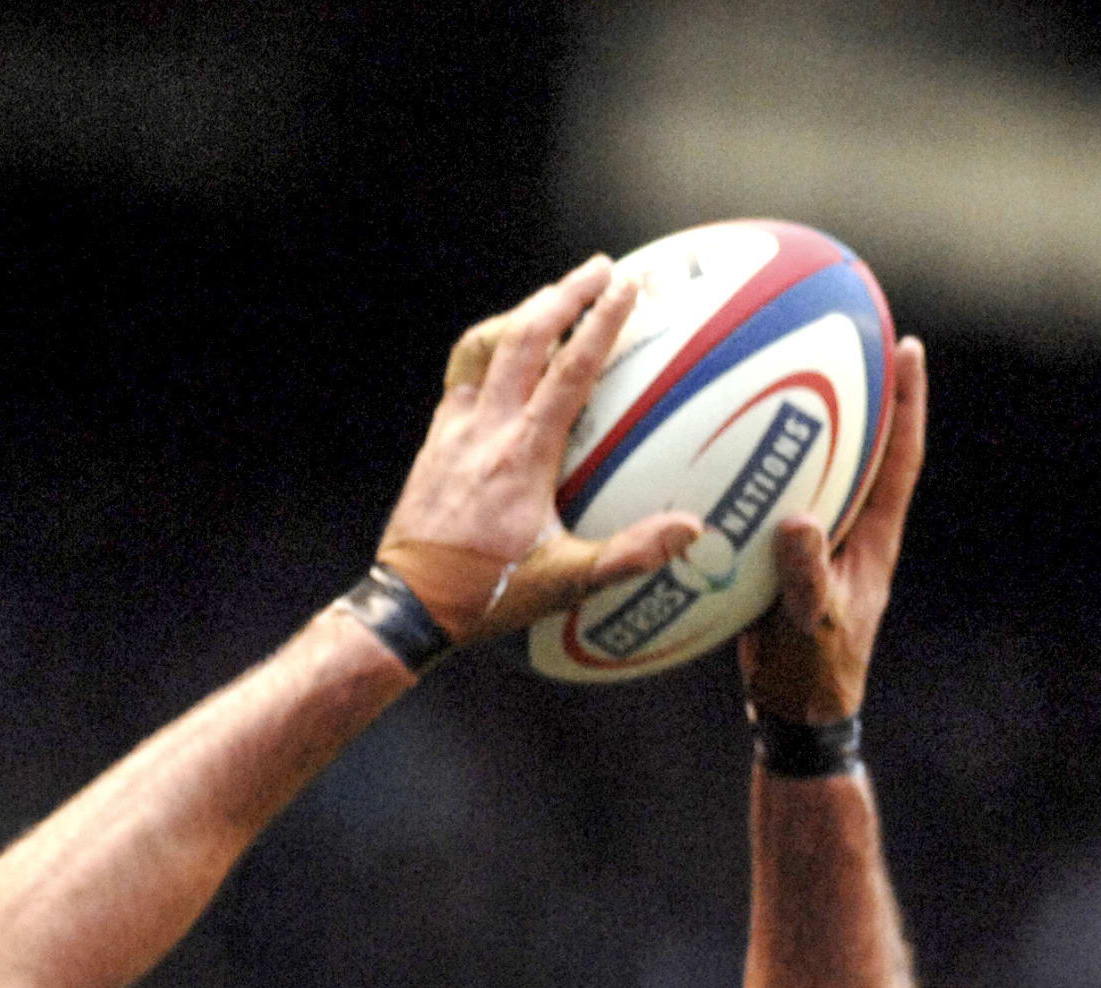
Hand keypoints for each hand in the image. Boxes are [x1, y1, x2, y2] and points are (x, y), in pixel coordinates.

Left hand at [378, 256, 700, 648]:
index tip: (626, 286)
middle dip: (564, 293)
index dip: (601, 323)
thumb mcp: (565, 582)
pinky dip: (488, 351)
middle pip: (525, 337)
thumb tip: (691, 530)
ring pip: (486, 346)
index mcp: (524, 454)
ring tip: (555, 297)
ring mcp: (454, 430)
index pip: (570, 371)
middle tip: (599, 269)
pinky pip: (462, 376)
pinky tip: (503, 356)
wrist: (409, 604)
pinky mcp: (435, 441)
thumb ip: (630, 554)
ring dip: (523, 314)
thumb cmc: (487, 593)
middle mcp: (486, 428)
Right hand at [739, 335, 928, 725]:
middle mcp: (852, 528)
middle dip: (862, 387)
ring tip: (784, 362)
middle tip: (851, 329)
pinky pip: (773, 493)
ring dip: (805, 418)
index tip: (907, 345)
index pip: (900, 456)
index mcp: (873, 537)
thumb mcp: (811, 624)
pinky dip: (755, 464)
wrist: (792, 712)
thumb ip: (806, 575)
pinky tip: (719, 441)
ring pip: (818, 464)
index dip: (908, 401)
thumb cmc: (813, 672)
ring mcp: (820, 540)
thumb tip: (798, 521)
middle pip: (865, 442)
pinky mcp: (784, 553)